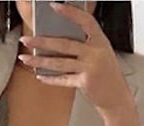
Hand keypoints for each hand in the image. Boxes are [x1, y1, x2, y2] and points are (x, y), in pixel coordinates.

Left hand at [18, 1, 135, 116]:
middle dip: (42, 42)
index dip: (70, 12)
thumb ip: (85, 46)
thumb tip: (59, 41)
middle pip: (64, 44)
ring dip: (39, 60)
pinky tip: (40, 75)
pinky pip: (63, 79)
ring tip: (25, 58)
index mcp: (100, 41)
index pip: (85, 21)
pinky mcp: (85, 82)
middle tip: (27, 40)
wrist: (117, 98)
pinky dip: (50, 78)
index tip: (54, 6)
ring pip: (60, 62)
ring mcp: (90, 68)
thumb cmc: (108, 76)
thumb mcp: (102, 54)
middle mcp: (96, 53)